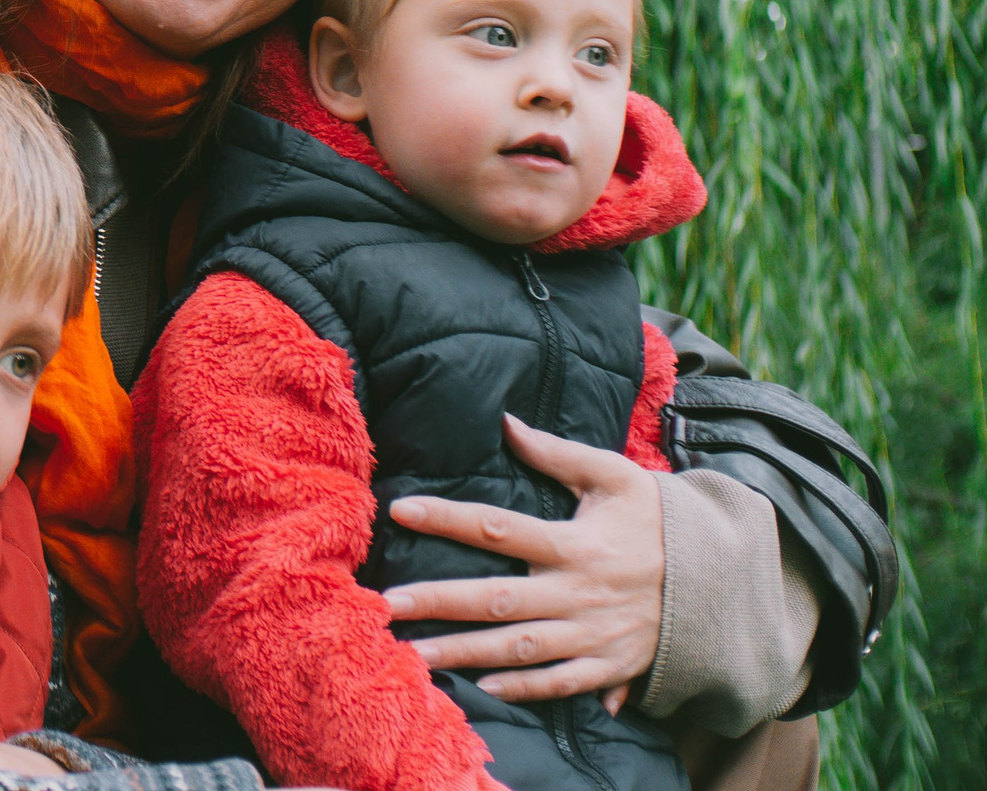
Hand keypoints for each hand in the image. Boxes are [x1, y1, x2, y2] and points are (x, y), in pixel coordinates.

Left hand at [385, 413, 664, 713]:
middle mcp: (579, 593)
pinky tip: (480, 689)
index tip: (400, 510)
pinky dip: (524, 690)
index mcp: (576, 544)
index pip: (498, 528)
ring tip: (415, 655)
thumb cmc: (658, 520)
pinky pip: (560, 684)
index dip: (447, 518)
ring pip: (518, 649)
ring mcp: (593, 636)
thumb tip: (506, 422)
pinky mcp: (610, 666)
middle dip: (441, 602)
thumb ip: (557, 452)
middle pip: (498, 599)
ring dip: (465, 654)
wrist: (724, 579)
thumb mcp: (615, 476)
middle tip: (388, 604)